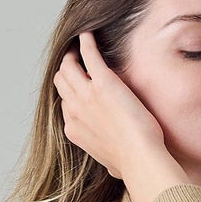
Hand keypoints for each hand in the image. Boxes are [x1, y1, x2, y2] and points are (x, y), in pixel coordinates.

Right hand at [53, 31, 168, 179]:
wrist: (139, 158)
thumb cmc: (130, 164)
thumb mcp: (111, 165)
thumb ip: (107, 158)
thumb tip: (114, 168)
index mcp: (73, 129)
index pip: (64, 103)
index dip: (70, 93)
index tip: (79, 85)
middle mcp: (75, 110)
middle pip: (61, 81)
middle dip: (65, 70)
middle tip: (74, 59)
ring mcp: (86, 94)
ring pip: (67, 66)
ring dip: (71, 53)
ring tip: (78, 45)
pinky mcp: (103, 82)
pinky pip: (88, 54)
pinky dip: (86, 42)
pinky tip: (89, 34)